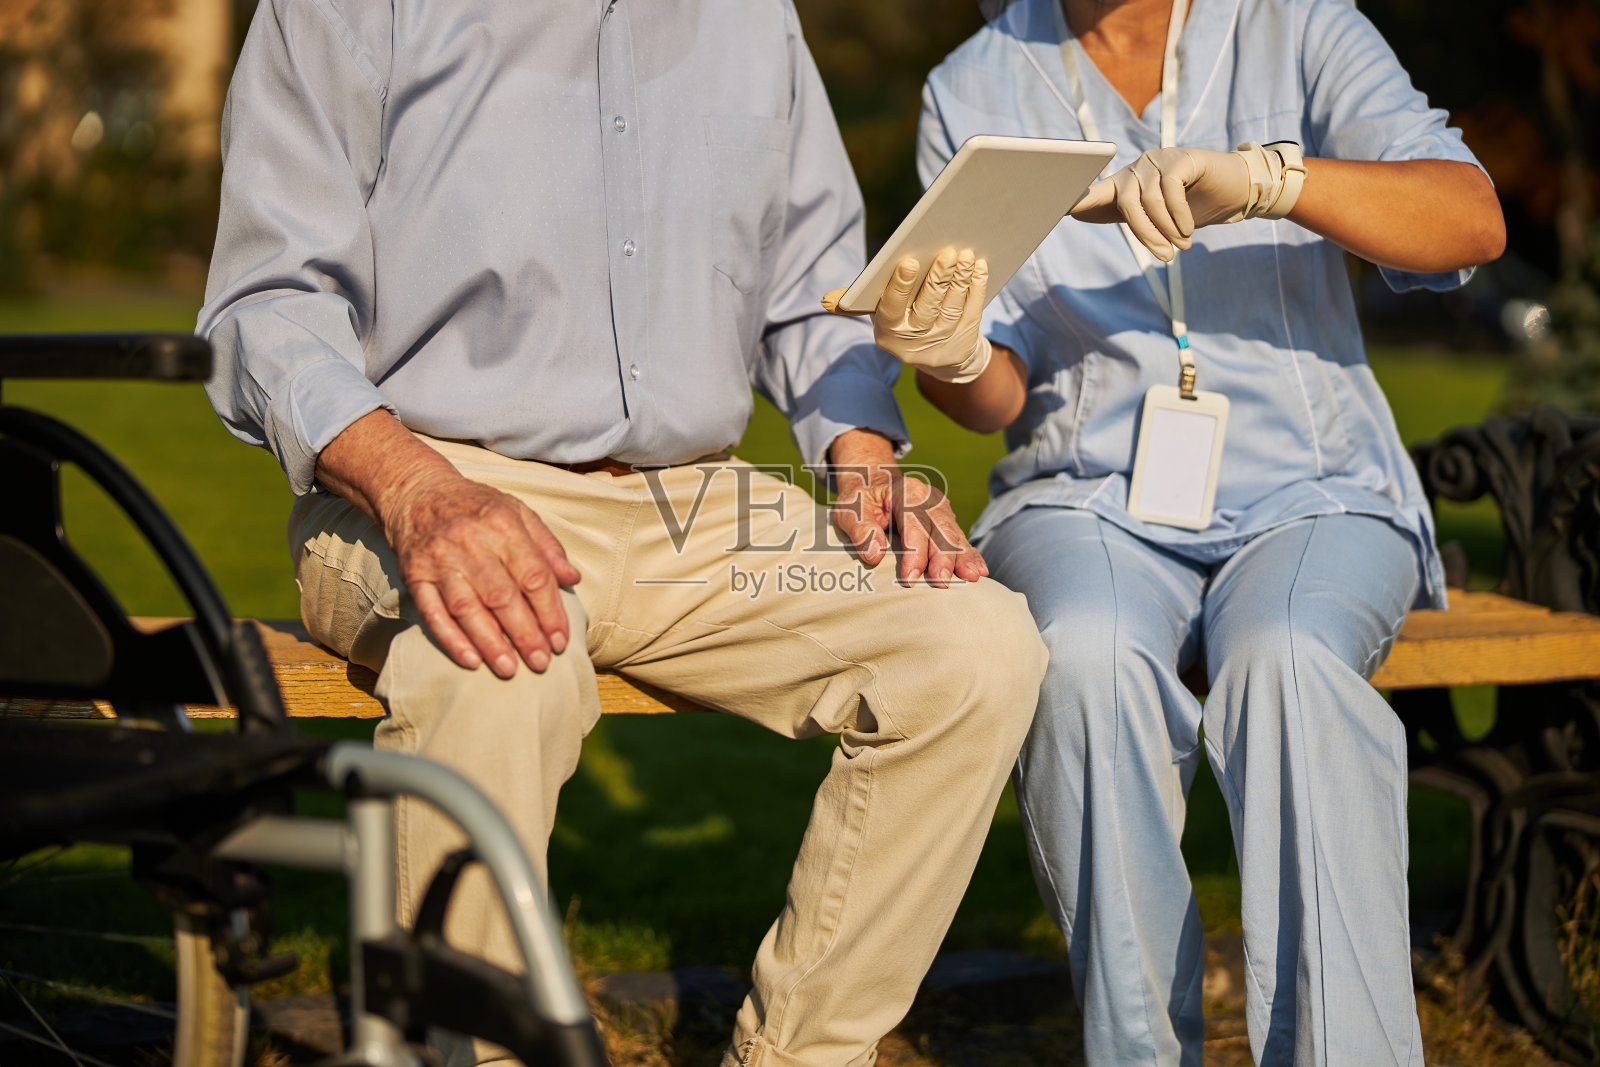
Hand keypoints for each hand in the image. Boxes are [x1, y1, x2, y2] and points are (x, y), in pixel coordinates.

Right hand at [379, 466, 581, 677]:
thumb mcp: (518, 512)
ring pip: (467, 608)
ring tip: (508, 670)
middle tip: (541, 663)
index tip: (560, 641)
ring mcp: (439, 559)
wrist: (417, 492)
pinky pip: (432, 612)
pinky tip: (470, 660)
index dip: (550, 612)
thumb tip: (573, 579)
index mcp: (503, 525)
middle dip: (524, 634)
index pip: (534, 576)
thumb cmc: (476, 507)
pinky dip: (450, 639)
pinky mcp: (414, 575)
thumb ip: (547, 546)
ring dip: (489, 642)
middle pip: (502, 596)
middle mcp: (470, 542)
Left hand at [828, 429, 987, 586]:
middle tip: (943, 583)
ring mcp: (941, 509)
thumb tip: (874, 555)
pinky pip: (961, 538)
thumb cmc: (861, 498)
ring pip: (955, 535)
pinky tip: (980, 570)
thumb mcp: (850, 508)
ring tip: (972, 578)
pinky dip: (970, 554)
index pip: (914, 525)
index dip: (914, 553)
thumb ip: (860, 528)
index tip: (910, 579)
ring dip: (963, 558)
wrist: (875, 481)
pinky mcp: (946, 520)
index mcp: (907, 492)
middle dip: (944, 558)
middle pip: (941, 530)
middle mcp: (929, 499)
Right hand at [871, 248, 991, 383]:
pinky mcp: (963, 343)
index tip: (909, 260)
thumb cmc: (903, 318)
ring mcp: (940, 345)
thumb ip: (858, 300)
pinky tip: (978, 267)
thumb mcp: (880, 312)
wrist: (935, 354)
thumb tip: (826, 301)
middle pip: (927, 307)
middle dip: (938, 278)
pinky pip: (972, 312)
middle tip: (948, 251)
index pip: (891, 307)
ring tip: (966, 254)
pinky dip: (976, 288)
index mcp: (887, 332)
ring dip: (960, 280)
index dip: (901, 285)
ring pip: (952, 309)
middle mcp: (912, 344)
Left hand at [1070, 143, 1297, 260]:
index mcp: (1125, 184)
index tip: (1061, 211)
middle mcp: (1137, 169)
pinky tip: (1188, 229)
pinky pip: (1170, 190)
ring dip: (1166, 230)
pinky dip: (1179, 216)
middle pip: (1126, 203)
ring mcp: (1157, 160)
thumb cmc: (1192, 208)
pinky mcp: (1180, 157)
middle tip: (1165, 257)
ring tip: (1182, 247)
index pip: (1094, 192)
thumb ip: (1122, 215)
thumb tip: (1076, 213)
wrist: (1234, 191)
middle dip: (1145, 234)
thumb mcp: (1155, 217)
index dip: (1078, 200)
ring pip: (1149, 200)